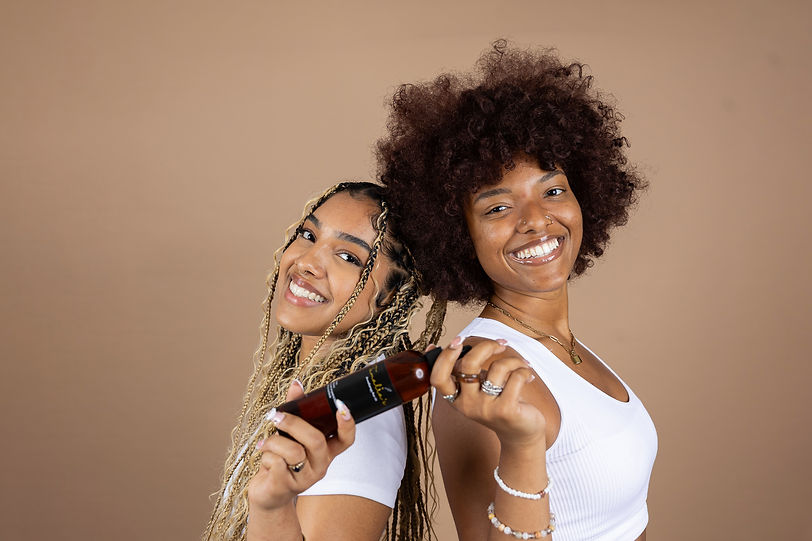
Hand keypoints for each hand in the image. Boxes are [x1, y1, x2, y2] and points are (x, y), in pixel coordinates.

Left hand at [247, 382, 355, 511]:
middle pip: (316, 440)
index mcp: (326, 451)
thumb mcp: (289, 435)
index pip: (346, 439)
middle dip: (293, 423)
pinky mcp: (287, 487)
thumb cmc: (280, 460)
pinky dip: (266, 456)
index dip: (347, 423)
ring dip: (273, 442)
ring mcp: (305, 478)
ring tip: (266, 445)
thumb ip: (295, 410)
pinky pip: (276, 463)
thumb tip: (297, 385)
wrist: (267, 494)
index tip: (341, 405)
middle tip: (276, 416)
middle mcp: (320, 465)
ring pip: (293, 451)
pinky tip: (265, 460)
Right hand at [430, 338, 545, 447]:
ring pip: (498, 368)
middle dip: (486, 346)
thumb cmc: (497, 403)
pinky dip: (524, 371)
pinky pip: (515, 377)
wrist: (520, 433)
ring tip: (522, 365)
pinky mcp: (506, 410)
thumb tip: (439, 345)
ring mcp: (486, 408)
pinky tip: (528, 376)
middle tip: (500, 344)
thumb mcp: (476, 388)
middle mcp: (467, 404)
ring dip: (514, 360)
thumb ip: (464, 370)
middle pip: (468, 364)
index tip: (457, 341)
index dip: (445, 357)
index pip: (439, 377)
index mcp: (456, 398)